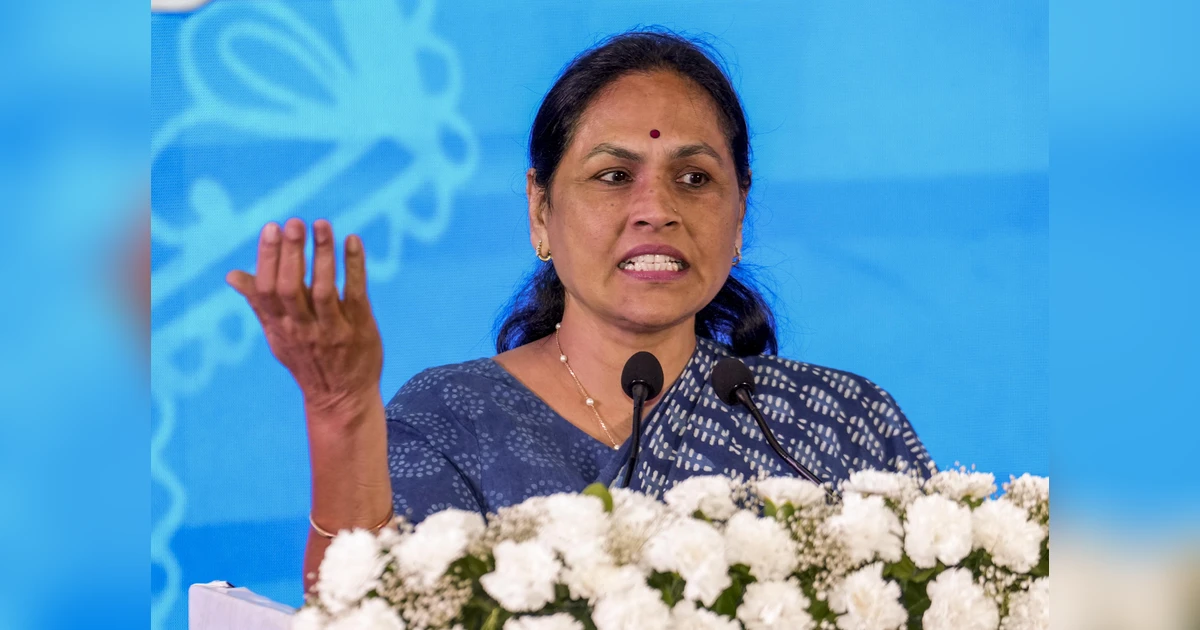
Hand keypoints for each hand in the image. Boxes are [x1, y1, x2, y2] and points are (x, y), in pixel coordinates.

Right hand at [227, 218, 382, 419]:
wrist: (342, 399)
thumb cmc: (307, 361)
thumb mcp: (278, 336)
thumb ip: (259, 304)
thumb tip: (231, 275)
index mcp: (280, 326)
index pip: (267, 290)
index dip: (267, 258)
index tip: (271, 228)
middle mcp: (303, 329)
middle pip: (291, 288)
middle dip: (291, 253)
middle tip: (293, 222)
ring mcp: (332, 330)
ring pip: (324, 289)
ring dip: (322, 255)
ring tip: (322, 225)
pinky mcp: (359, 329)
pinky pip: (355, 294)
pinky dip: (354, 267)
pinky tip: (353, 241)